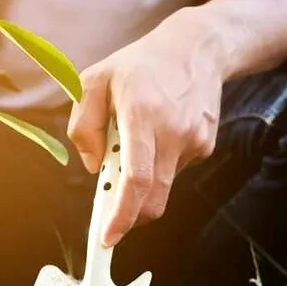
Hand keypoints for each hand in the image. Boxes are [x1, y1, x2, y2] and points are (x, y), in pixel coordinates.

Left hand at [68, 8, 224, 247]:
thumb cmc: (141, 63)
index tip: (108, 237)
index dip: (122, 216)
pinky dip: (159, 164)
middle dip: (130, 216)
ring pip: (162, 185)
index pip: (136, 179)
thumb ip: (83, 125)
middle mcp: (172, 132)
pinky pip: (174, 170)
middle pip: (153, 197)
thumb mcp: (95, 80)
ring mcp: (193, 141)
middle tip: (112, 214)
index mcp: (142, 115)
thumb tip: (93, 166)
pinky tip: (159, 132)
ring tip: (137, 141)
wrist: (198, 48)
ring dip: (144, 180)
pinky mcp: (204, 146)